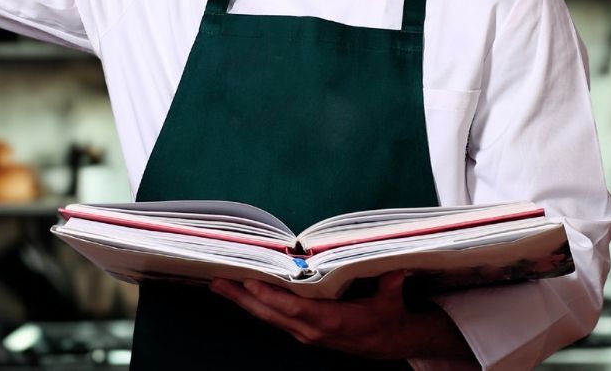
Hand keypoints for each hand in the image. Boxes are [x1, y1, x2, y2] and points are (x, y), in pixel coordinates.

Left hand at [210, 272, 471, 360]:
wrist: (388, 342)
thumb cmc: (387, 317)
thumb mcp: (391, 300)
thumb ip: (389, 284)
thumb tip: (393, 267)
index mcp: (331, 321)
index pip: (294, 308)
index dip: (270, 296)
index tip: (249, 282)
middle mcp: (312, 330)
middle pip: (270, 314)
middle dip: (242, 298)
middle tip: (217, 280)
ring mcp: (304, 333)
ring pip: (267, 317)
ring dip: (242, 302)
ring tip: (219, 284)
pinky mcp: (301, 331)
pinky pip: (273, 318)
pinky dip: (254, 306)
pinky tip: (240, 294)